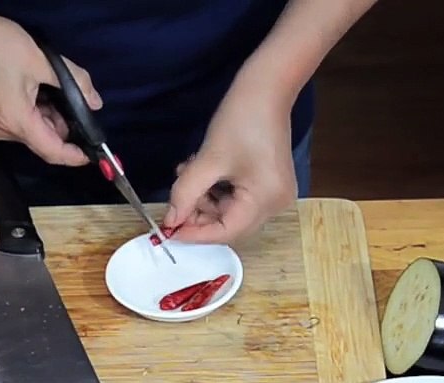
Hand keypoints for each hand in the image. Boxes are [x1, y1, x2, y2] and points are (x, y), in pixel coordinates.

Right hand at [0, 13, 101, 164]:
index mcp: (17, 123)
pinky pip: (18, 121)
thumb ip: (74, 83)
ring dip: (48, 115)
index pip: (52, 152)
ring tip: (53, 86)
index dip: (75, 156)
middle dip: (63, 125)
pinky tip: (37, 88)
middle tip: (75, 99)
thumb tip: (95, 102)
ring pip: (31, 129)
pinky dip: (34, 111)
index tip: (93, 153)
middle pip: (42, 140)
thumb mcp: (43, 61)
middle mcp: (3, 131)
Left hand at [162, 87, 296, 243]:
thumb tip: (170, 221)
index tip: (168, 229)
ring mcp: (274, 193)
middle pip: (228, 223)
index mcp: (266, 200)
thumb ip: (185, 194)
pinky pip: (237, 197)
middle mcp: (275, 203)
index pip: (225, 232)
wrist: (267, 87)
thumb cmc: (242, 119)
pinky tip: (202, 170)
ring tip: (188, 173)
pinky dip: (216, 189)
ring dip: (204, 198)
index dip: (194, 233)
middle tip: (176, 197)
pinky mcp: (268, 182)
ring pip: (229, 210)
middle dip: (198, 213)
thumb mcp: (207, 161)